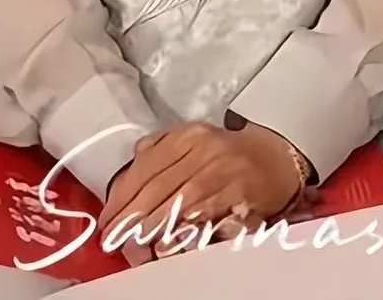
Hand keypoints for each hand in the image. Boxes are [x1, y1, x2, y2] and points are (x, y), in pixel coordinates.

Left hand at [97, 121, 303, 248]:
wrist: (276, 158)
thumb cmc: (230, 152)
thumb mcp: (195, 136)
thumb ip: (163, 143)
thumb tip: (134, 156)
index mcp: (189, 136)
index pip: (146, 166)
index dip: (122, 194)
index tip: (107, 217)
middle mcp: (204, 153)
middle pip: (157, 187)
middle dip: (129, 216)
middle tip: (112, 237)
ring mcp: (222, 177)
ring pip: (177, 205)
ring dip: (151, 228)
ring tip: (131, 245)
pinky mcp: (238, 200)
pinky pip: (205, 219)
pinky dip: (182, 234)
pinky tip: (165, 245)